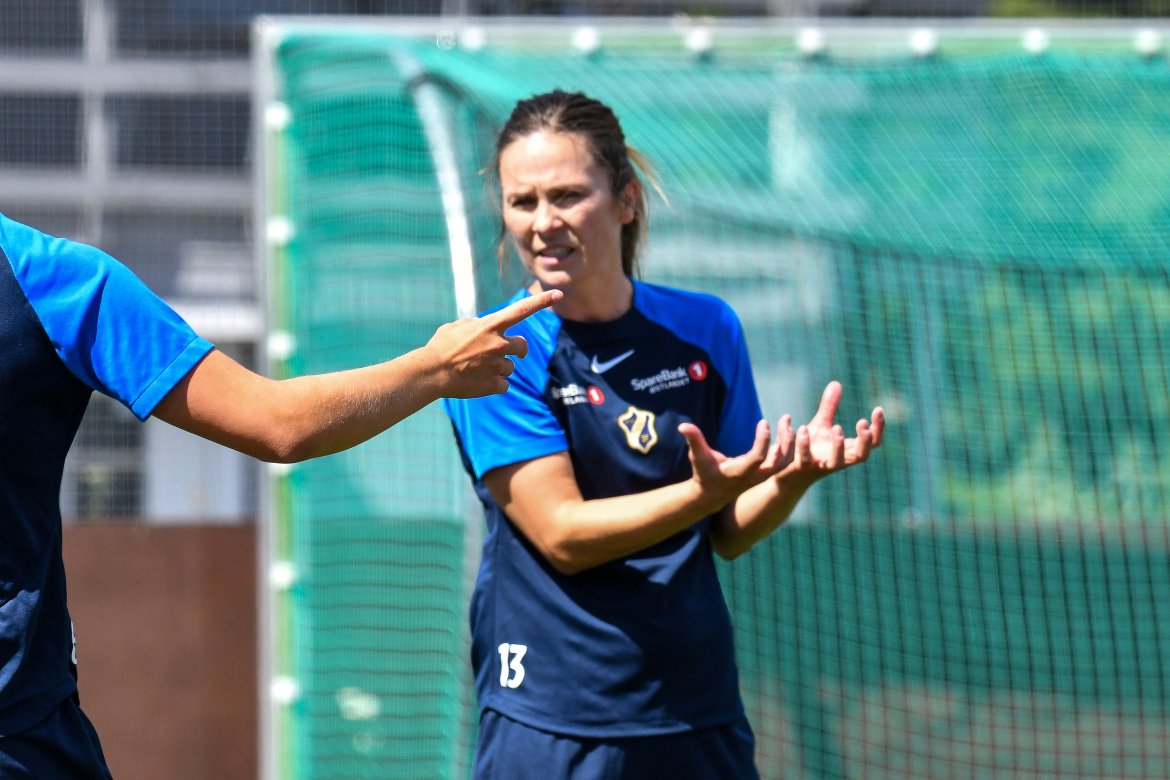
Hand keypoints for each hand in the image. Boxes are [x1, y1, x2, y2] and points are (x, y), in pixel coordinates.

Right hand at [425, 289, 561, 397]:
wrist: (432, 372)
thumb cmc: (441, 347)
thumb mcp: (457, 326)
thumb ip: (477, 324)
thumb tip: (485, 327)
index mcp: (490, 326)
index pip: (521, 310)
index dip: (542, 301)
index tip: (559, 294)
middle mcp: (499, 344)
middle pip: (522, 346)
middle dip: (518, 350)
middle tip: (509, 353)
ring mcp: (498, 365)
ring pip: (510, 367)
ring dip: (498, 368)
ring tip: (477, 369)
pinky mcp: (495, 384)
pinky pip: (503, 384)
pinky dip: (493, 384)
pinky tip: (477, 382)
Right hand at [678, 417, 788, 512]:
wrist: (713, 494)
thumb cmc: (704, 473)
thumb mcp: (698, 457)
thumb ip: (694, 440)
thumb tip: (683, 425)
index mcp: (739, 472)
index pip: (757, 458)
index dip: (762, 440)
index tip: (764, 422)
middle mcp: (755, 477)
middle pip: (779, 463)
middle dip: (786, 443)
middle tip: (786, 422)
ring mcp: (762, 477)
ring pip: (786, 463)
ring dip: (790, 444)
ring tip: (788, 424)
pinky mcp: (766, 474)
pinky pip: (784, 462)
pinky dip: (788, 448)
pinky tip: (786, 430)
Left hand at [779, 380, 883, 486]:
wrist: (786, 470)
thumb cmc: (810, 449)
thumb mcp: (821, 426)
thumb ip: (829, 407)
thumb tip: (836, 383)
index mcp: (847, 450)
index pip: (871, 443)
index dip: (878, 428)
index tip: (878, 409)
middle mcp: (838, 460)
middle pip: (861, 456)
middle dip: (865, 441)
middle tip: (862, 422)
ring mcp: (821, 465)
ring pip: (835, 462)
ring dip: (837, 445)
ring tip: (837, 426)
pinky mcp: (801, 467)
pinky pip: (805, 458)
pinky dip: (804, 444)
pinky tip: (802, 427)